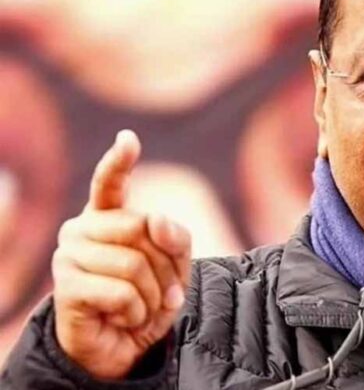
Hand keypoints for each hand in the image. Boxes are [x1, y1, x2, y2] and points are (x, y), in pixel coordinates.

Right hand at [52, 130, 190, 379]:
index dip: (119, 161)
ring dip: (153, 294)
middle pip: (142, 228)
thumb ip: (174, 238)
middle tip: (162, 291)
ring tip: (143, 307)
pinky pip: (122, 292)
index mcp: (108, 218)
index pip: (110, 183)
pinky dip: (137, 311)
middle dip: (166, 266)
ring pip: (134, 263)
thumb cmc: (147, 299)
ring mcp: (69, 254)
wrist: (123, 347)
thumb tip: (155, 220)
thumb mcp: (175, 266)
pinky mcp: (66, 285)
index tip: (128, 139)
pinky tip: (126, 318)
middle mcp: (82, 228)